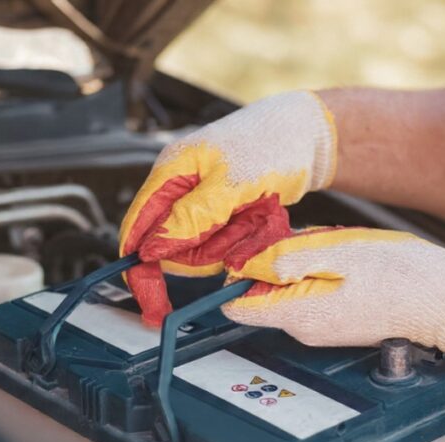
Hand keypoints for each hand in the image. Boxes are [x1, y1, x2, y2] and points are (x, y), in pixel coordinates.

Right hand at [119, 91, 336, 324]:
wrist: (307, 135)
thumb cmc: (272, 143)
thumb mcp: (232, 182)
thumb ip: (191, 216)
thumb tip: (153, 248)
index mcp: (170, 171)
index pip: (137, 228)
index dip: (140, 269)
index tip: (152, 304)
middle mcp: (179, 189)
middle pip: (172, 247)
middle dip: (206, 249)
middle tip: (241, 226)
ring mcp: (200, 203)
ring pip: (200, 250)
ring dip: (230, 242)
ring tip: (256, 213)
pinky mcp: (220, 214)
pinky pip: (222, 244)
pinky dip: (242, 237)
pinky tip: (259, 215)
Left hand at [221, 227, 444, 365]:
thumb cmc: (404, 275)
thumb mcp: (341, 252)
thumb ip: (289, 259)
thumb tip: (248, 263)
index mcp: (298, 315)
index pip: (236, 304)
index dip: (236, 272)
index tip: (253, 246)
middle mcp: (303, 329)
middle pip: (262, 291)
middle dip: (274, 260)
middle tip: (309, 238)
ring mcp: (321, 329)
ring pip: (289, 287)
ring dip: (302, 262)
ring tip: (337, 248)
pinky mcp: (338, 321)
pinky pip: (312, 291)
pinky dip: (321, 270)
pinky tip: (349, 259)